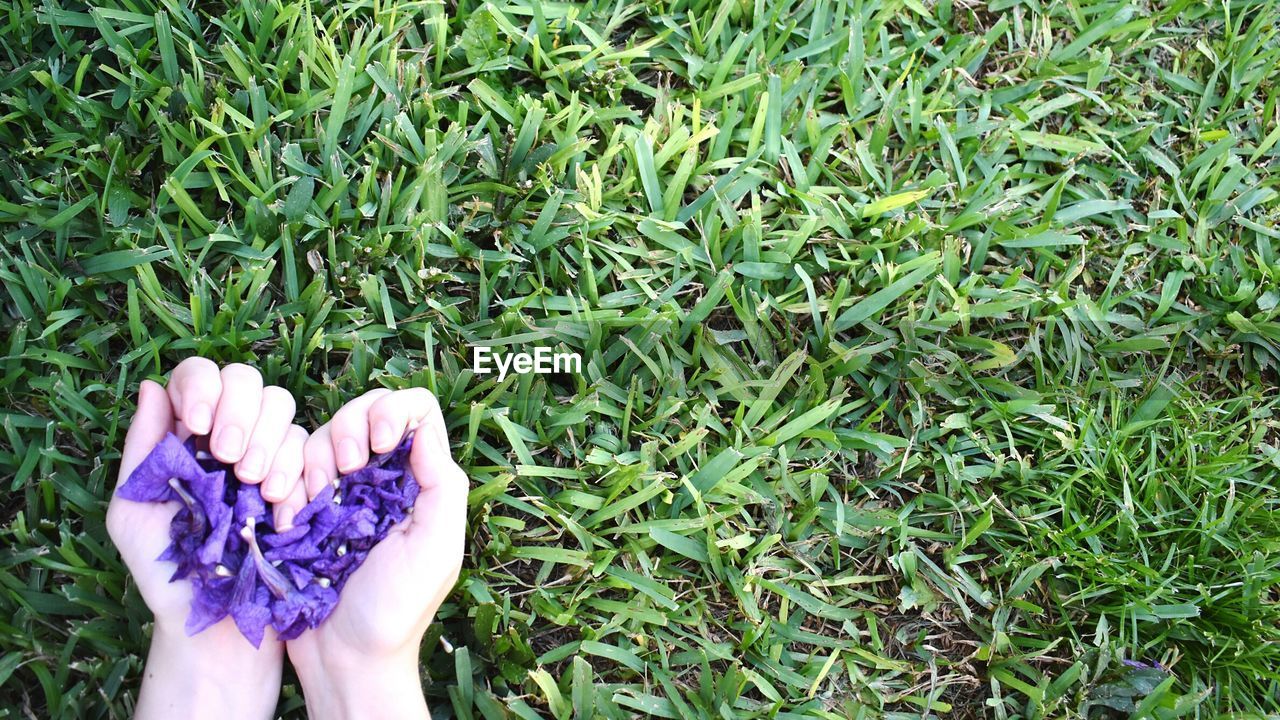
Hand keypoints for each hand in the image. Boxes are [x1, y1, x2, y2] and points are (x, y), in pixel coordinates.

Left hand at [107, 358, 306, 719]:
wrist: (218, 622)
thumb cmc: (168, 573)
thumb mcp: (133, 511)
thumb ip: (141, 449)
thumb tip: (151, 386)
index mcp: (185, 435)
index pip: (199, 377)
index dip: (202, 387)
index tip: (196, 425)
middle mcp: (229, 434)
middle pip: (246, 380)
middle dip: (239, 410)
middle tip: (227, 456)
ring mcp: (269, 453)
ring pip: (283, 405)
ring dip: (269, 440)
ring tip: (253, 485)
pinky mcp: (303, 479)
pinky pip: (311, 449)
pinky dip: (296, 474)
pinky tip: (278, 509)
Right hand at [280, 389, 467, 719]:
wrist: (344, 658)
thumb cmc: (397, 609)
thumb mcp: (436, 547)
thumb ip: (441, 485)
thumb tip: (425, 428)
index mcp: (419, 480)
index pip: (414, 411)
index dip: (393, 411)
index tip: (382, 444)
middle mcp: (381, 478)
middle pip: (364, 411)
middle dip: (349, 428)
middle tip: (346, 473)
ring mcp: (339, 491)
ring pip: (322, 435)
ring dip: (316, 458)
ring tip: (315, 500)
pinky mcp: (301, 509)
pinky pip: (287, 469)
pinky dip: (286, 482)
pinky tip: (290, 516)